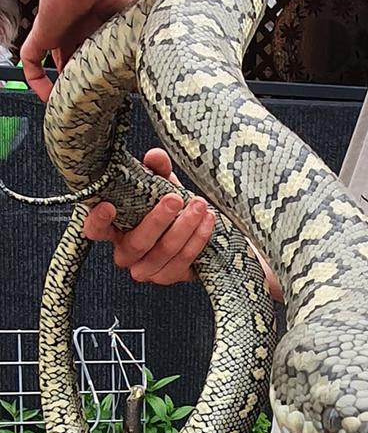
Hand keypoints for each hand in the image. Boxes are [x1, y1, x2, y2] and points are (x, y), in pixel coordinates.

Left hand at [21, 0, 146, 100]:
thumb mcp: (140, 17)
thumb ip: (144, 43)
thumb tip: (155, 73)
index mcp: (110, 17)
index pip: (107, 49)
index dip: (111, 69)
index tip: (121, 89)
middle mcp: (85, 24)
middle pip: (83, 59)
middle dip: (88, 80)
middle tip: (100, 100)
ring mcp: (63, 28)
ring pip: (60, 63)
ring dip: (65, 85)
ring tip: (78, 106)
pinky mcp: (45, 30)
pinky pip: (32, 59)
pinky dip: (36, 80)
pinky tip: (49, 97)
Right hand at [84, 148, 215, 284]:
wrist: (191, 225)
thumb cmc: (166, 202)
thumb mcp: (161, 182)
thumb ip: (156, 168)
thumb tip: (155, 156)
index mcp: (115, 228)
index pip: (95, 230)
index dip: (97, 222)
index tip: (108, 206)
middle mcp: (126, 252)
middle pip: (136, 244)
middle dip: (157, 221)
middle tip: (174, 198)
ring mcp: (146, 268)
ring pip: (162, 253)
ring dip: (184, 228)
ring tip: (199, 205)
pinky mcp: (168, 276)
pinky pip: (182, 262)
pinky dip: (197, 239)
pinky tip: (208, 221)